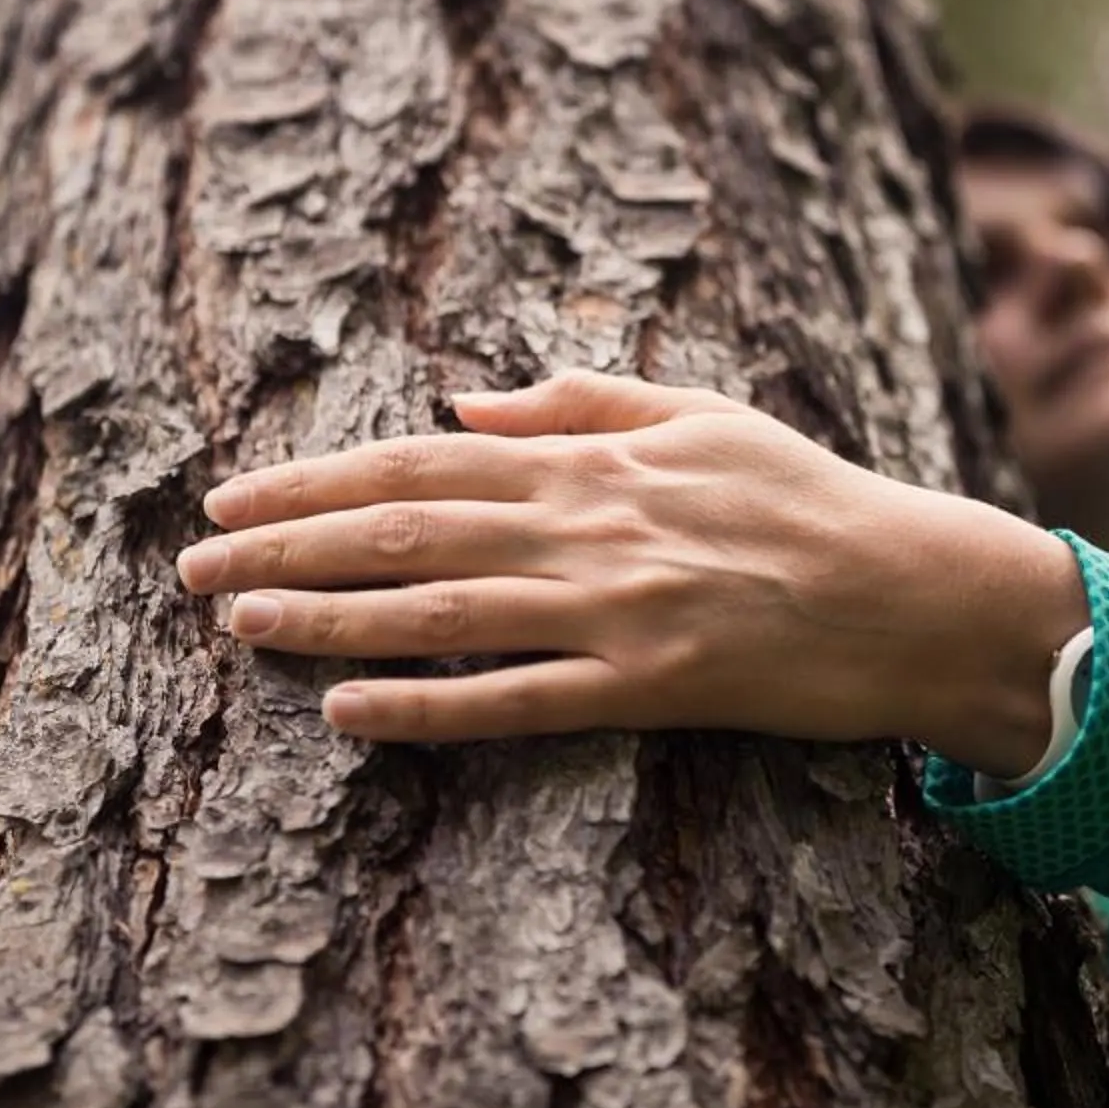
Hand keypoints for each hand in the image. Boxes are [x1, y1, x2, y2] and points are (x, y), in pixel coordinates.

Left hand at [175, 368, 1085, 764]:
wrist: (917, 590)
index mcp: (593, 456)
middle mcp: (588, 525)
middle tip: (191, 567)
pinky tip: (346, 713)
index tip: (232, 497)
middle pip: (404, 528)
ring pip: (437, 609)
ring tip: (235, 626)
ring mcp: (614, 610)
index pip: (422, 457)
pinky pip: (514, 702)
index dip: (315, 478)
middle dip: (286, 546)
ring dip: (324, 617)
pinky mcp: (649, 691)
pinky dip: (424, 705)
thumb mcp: (703, 412)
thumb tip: (465, 394)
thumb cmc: (809, 497)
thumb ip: (582, 399)